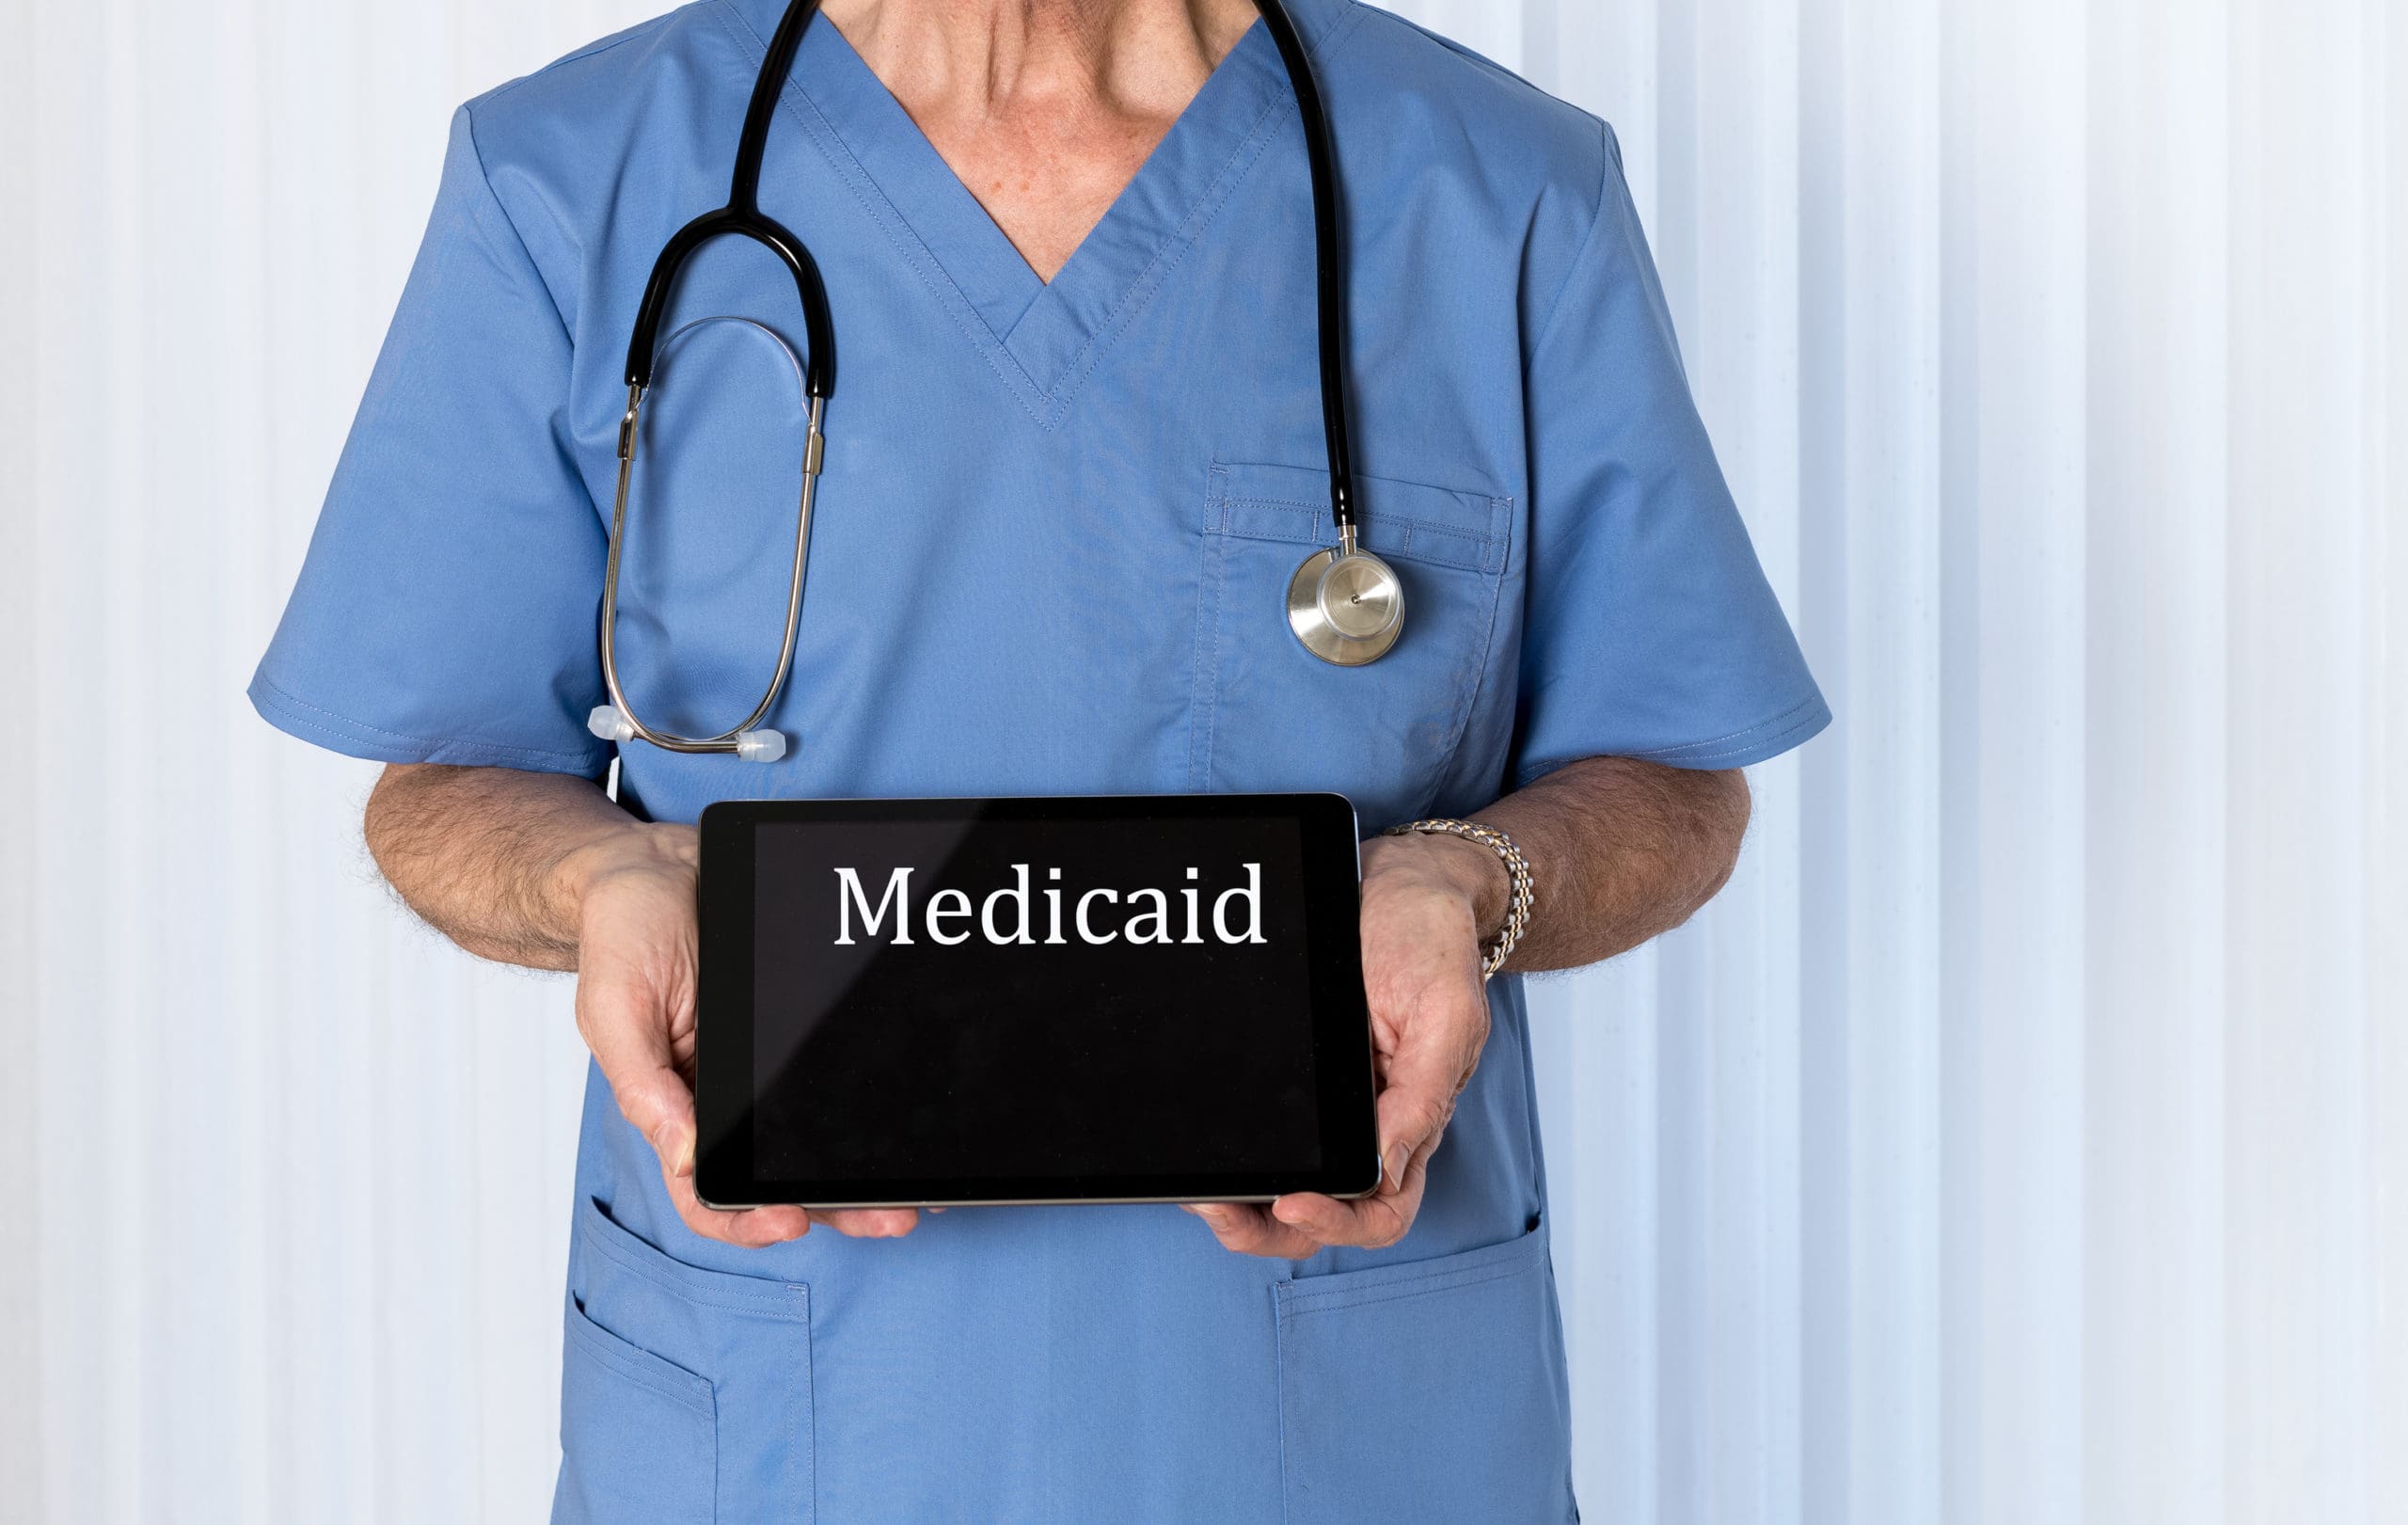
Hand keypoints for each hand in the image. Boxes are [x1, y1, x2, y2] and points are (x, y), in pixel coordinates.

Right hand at [564, 823, 918, 1248]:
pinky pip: (841, 1075)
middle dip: (836, 1206)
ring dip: (863, 1169)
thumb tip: (683, 1157)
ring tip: (914, 1189)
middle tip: (892, 1217)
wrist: (661, 864)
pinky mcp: (803, 1030)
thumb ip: (643, 1087)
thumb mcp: (615, 1008)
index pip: (707, 1191)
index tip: (789, 1222)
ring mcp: (768, 1067)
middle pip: (781, 1176)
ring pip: (819, 1138)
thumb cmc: (624, 936)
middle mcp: (727, 1098)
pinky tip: (911, 1118)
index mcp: (676, 1106)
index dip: (747, 1220)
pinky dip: (873, 1106)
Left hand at [1187, 831, 1499, 1257]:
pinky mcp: (1294, 1073)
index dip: (1338, 1223)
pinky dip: (1230, 1150)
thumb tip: (1389, 1167)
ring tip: (1197, 1191)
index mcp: (1410, 1119)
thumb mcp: (1447, 1013)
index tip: (1294, 1201)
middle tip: (1218, 1210)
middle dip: (1265, 1228)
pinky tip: (1198, 1145)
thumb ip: (1424, 1096)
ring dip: (1240, 1202)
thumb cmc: (1432, 942)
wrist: (1399, 880)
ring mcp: (1329, 1102)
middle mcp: (1367, 1123)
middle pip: (1321, 1212)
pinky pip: (1262, 1128)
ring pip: (1284, 1182)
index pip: (1382, 1209)